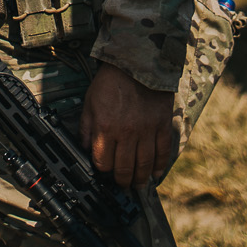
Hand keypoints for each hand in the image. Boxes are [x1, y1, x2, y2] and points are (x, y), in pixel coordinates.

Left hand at [80, 64, 174, 187]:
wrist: (137, 62)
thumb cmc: (111, 81)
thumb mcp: (90, 102)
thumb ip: (86, 128)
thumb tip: (84, 149)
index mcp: (105, 128)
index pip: (103, 162)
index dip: (102, 171)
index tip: (104, 172)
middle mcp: (126, 133)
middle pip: (124, 168)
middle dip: (122, 181)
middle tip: (122, 184)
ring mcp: (146, 131)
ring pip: (144, 165)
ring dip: (140, 179)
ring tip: (137, 184)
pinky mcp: (162, 125)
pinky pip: (163, 152)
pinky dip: (159, 166)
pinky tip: (155, 174)